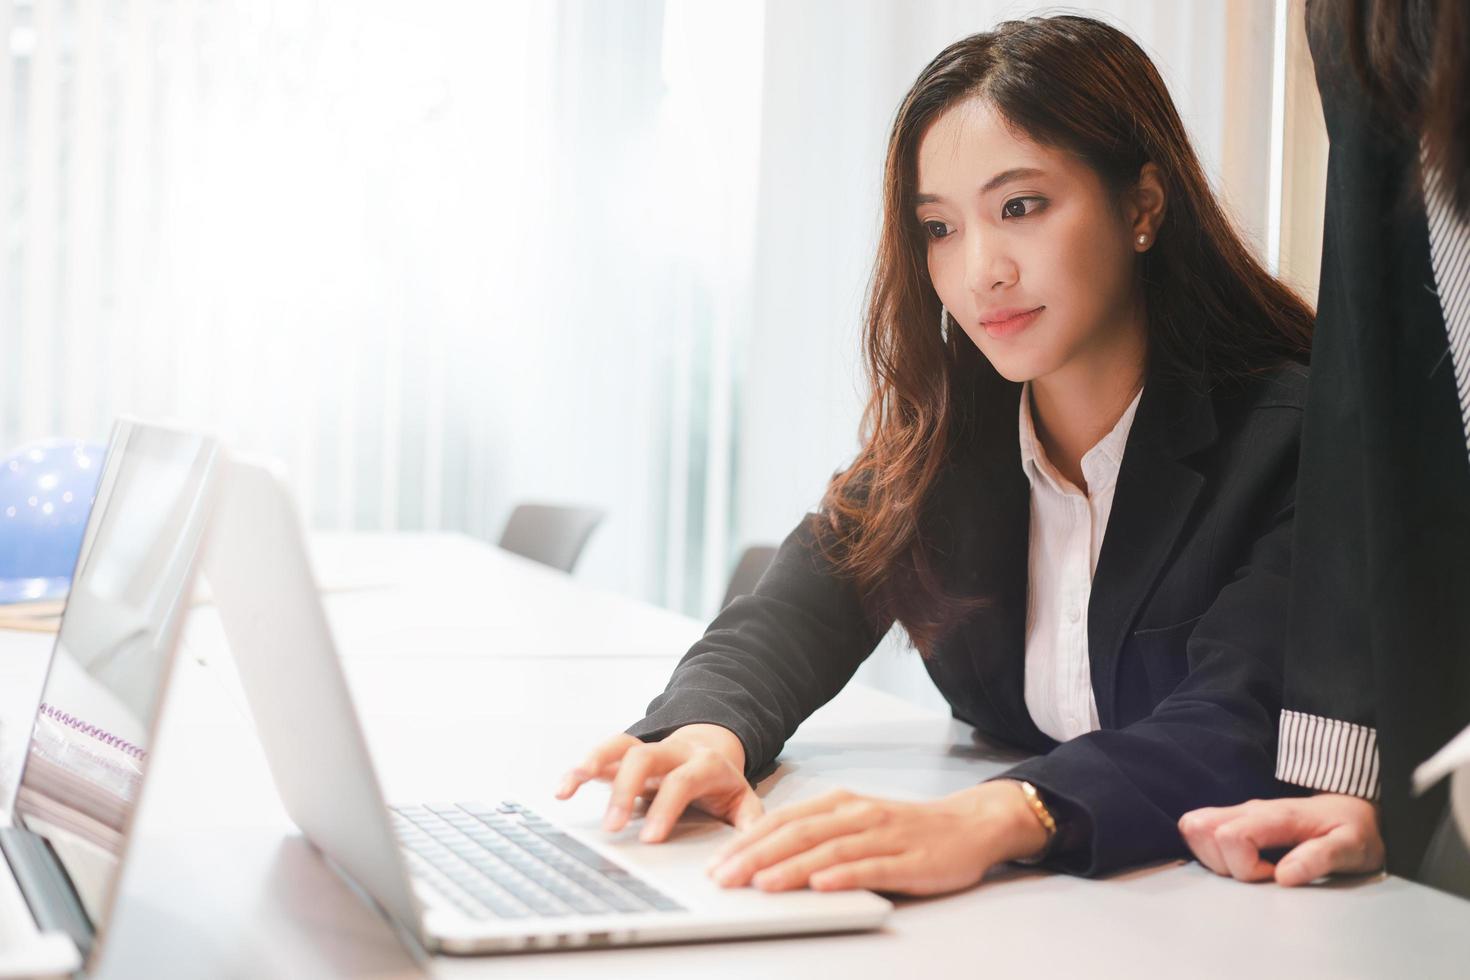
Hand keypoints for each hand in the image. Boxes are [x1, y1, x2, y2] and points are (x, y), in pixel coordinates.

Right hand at [555, 725, 762, 841]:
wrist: (712, 749)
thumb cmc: (723, 785)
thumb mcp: (744, 802)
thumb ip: (750, 824)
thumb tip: (746, 854)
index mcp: (705, 763)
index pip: (683, 780)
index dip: (666, 807)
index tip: (650, 839)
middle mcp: (674, 751)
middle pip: (645, 757)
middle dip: (625, 790)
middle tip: (611, 827)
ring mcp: (649, 750)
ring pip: (620, 745)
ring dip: (594, 762)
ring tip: (571, 784)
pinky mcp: (628, 756)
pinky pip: (602, 754)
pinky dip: (581, 768)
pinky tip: (564, 788)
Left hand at [704, 781, 1049, 895]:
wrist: (969, 824)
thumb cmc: (906, 828)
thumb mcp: (856, 822)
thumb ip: (818, 835)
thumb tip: (766, 859)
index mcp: (840, 804)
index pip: (783, 820)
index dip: (746, 840)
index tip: (715, 862)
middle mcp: (857, 814)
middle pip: (798, 834)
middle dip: (755, 856)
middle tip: (723, 878)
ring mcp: (884, 836)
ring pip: (829, 850)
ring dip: (791, 867)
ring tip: (761, 884)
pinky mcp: (910, 861)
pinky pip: (873, 868)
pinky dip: (845, 876)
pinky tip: (822, 884)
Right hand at [1178, 794, 1383, 885]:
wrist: (1352, 809)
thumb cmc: (1353, 830)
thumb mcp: (1352, 847)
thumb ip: (1320, 858)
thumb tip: (1284, 876)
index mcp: (1276, 816)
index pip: (1231, 836)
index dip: (1245, 867)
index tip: (1275, 877)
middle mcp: (1250, 810)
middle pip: (1201, 828)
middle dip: (1222, 864)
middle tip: (1260, 874)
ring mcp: (1239, 812)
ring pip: (1193, 827)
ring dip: (1211, 857)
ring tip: (1250, 869)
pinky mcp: (1233, 819)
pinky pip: (1200, 829)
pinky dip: (1208, 851)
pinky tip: (1241, 862)